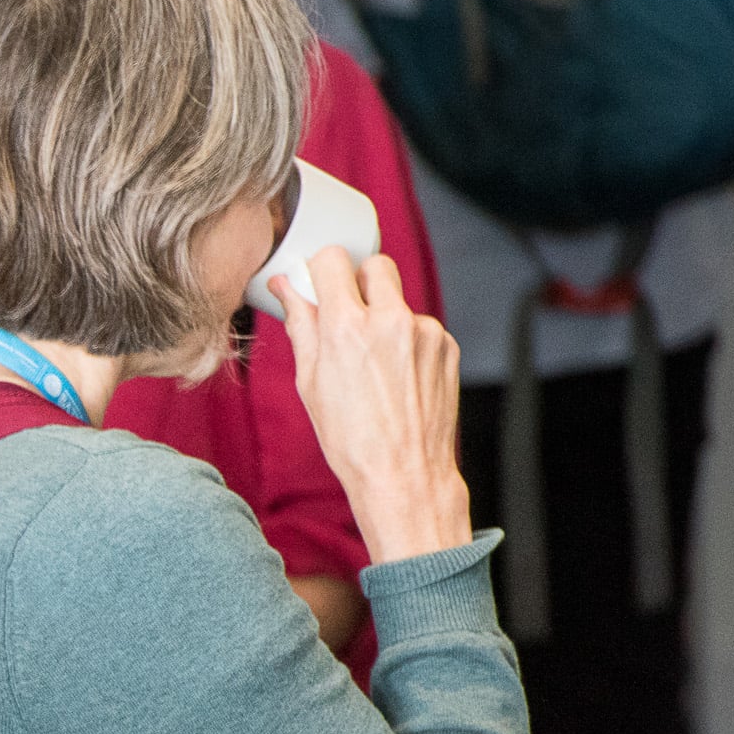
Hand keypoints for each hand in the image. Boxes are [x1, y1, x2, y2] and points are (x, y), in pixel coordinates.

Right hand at [279, 246, 472, 566]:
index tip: (319, 283)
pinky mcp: (446, 345)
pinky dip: (406, 342)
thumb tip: (286, 289)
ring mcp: (424, 331)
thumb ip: (301, 326)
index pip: (333, 260)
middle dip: (359, 282)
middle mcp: (389, 321)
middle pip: (375, 265)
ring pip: (399, 300)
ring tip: (375, 365)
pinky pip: (420, 327)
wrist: (403, 473)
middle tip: (348, 314)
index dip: (322, 269)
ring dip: (384, 318)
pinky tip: (397, 378)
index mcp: (346, 328)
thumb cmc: (350, 438)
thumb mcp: (310, 383)